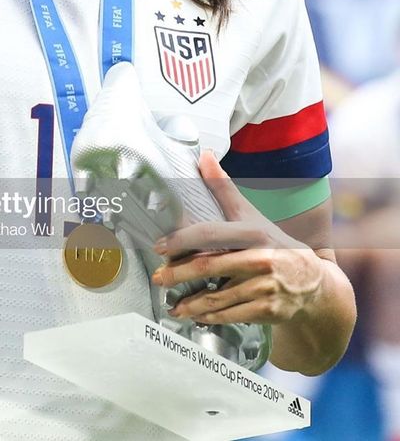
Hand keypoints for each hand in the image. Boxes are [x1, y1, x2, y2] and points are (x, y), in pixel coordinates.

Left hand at [151, 151, 323, 325]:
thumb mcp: (251, 216)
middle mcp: (261, 259)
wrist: (314, 283)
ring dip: (191, 304)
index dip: (183, 240)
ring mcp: (266, 287)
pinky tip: (196, 316)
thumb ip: (224, 189)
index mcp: (253, 233)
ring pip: (218, 297)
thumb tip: (204, 156)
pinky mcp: (269, 311)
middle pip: (209, 267)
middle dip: (178, 274)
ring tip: (173, 305)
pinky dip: (211, 318)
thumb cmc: (274, 244)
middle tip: (159, 277)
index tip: (160, 246)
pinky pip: (232, 315)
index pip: (211, 234)